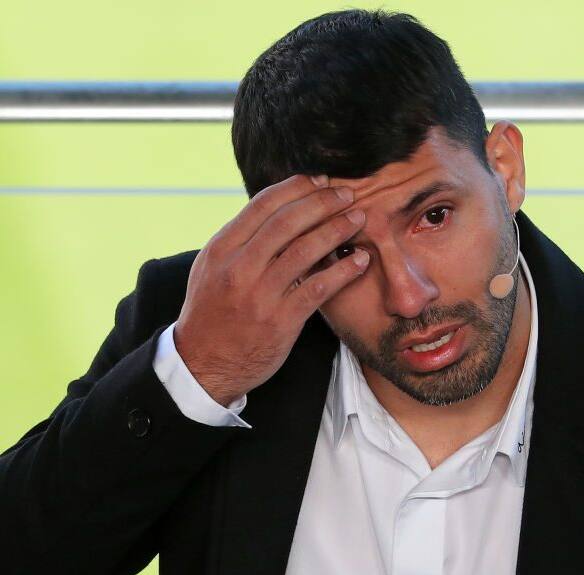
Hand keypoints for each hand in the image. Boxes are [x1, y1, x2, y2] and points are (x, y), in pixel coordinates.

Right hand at [173, 174, 368, 405]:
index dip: (297, 187)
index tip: (321, 181)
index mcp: (221, 248)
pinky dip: (343, 271)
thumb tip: (275, 208)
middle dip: (322, 202)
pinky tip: (360, 260)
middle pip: (287, 221)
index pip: (263, 204)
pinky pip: (318, 288)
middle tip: (347, 194)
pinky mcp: (280, 320)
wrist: (203, 364)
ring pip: (305, 250)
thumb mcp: (212, 268)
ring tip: (358, 218)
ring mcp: (260, 294)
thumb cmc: (213, 312)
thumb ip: (240, 240)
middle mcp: (238, 267)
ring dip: (337, 229)